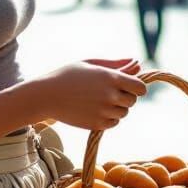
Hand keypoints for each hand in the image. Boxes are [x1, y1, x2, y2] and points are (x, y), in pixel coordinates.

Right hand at [30, 57, 145, 130]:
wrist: (47, 95)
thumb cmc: (68, 75)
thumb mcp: (91, 64)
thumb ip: (116, 64)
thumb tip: (137, 63)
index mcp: (111, 77)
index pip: (140, 87)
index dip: (136, 86)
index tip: (128, 85)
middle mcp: (111, 95)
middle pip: (133, 101)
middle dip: (125, 96)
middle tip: (110, 91)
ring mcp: (104, 111)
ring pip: (124, 112)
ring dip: (117, 107)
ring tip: (100, 100)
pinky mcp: (97, 125)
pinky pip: (114, 123)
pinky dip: (109, 118)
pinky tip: (96, 109)